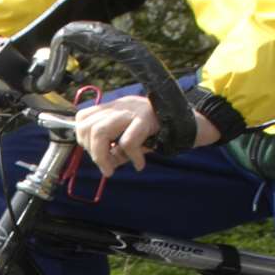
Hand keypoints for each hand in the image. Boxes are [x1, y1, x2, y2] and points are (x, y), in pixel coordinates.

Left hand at [73, 93, 221, 175]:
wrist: (192, 122)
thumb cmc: (161, 131)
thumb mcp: (133, 137)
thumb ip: (116, 147)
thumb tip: (105, 163)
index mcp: (115, 107)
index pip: (83, 116)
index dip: (82, 137)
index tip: (95, 153)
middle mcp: (121, 105)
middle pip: (87, 125)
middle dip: (91, 150)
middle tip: (105, 166)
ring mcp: (134, 111)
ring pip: (101, 131)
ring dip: (102, 155)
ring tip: (112, 169)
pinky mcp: (148, 119)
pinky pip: (129, 140)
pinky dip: (131, 157)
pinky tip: (139, 164)